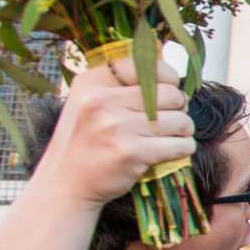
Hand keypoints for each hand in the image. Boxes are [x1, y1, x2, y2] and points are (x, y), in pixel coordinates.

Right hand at [38, 60, 194, 206]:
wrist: (65, 183)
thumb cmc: (84, 142)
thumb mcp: (87, 103)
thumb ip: (118, 86)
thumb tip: (168, 75)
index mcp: (92, 83)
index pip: (146, 66)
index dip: (167, 78)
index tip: (168, 91)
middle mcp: (102, 101)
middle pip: (169, 93)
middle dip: (179, 107)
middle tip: (173, 118)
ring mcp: (117, 127)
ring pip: (179, 120)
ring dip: (184, 129)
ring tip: (174, 135)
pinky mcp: (131, 153)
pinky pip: (179, 145)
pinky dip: (184, 147)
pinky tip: (174, 150)